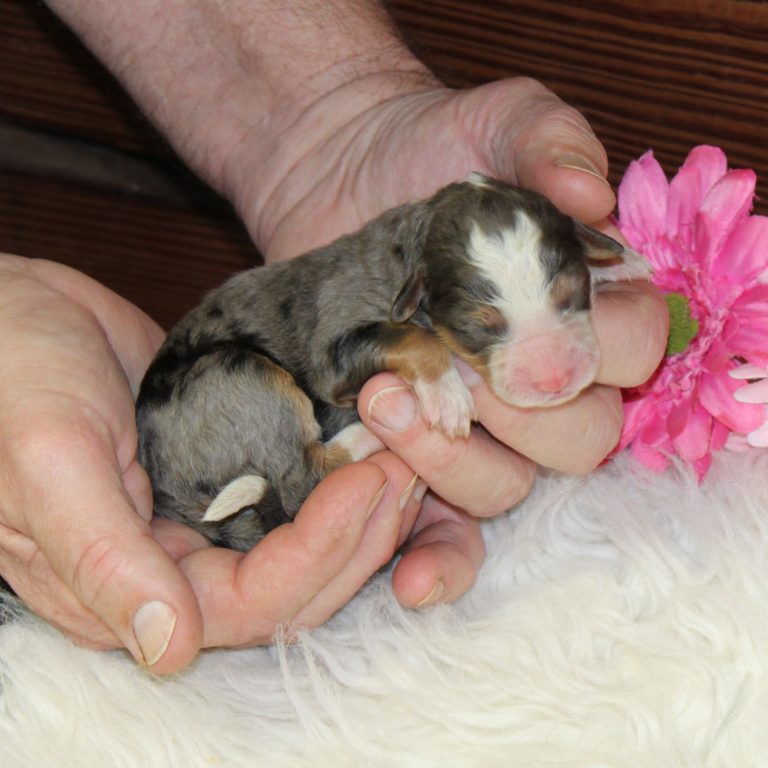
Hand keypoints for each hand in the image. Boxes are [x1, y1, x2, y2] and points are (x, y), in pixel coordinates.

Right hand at [0, 256, 420, 671]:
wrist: (14, 311)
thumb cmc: (11, 378)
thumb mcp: (49, 462)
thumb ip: (102, 557)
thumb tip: (168, 649)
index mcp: (129, 583)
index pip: (247, 605)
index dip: (316, 555)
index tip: (365, 483)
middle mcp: (176, 560)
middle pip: (293, 583)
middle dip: (357, 533)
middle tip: (408, 466)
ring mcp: (205, 512)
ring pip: (303, 537)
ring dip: (360, 507)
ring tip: (405, 453)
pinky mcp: (225, 464)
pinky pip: (292, 485)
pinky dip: (333, 469)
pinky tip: (370, 438)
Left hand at [233, 78, 668, 607]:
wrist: (339, 176)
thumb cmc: (429, 149)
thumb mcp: (498, 121)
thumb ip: (551, 143)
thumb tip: (591, 196)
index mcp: (586, 310)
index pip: (636, 351)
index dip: (598, 344)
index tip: (537, 315)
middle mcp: (542, 381)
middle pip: (578, 440)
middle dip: (520, 409)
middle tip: (454, 361)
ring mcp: (479, 428)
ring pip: (507, 488)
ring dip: (454, 462)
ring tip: (386, 401)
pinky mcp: (416, 456)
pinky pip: (447, 534)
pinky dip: (437, 563)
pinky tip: (407, 580)